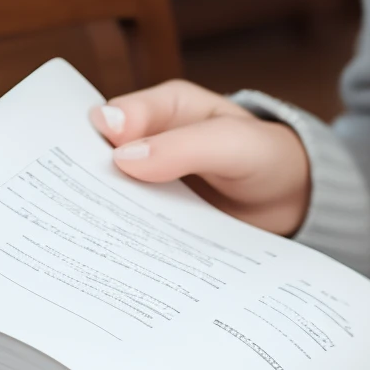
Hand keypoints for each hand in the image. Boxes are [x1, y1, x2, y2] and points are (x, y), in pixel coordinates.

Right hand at [89, 80, 310, 235]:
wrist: (294, 199)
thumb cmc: (269, 156)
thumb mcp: (236, 144)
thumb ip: (186, 145)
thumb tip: (122, 156)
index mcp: (166, 107)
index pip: (114, 117)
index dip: (96, 141)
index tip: (96, 167)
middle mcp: (150, 141)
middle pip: (100, 160)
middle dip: (87, 183)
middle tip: (75, 212)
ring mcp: (150, 181)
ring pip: (109, 197)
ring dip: (102, 217)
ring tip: (91, 243)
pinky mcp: (156, 218)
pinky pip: (129, 228)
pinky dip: (122, 241)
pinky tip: (115, 262)